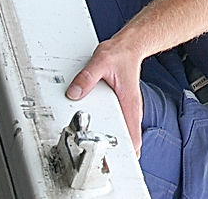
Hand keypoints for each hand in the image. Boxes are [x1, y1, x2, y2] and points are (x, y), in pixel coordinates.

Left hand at [67, 37, 145, 155]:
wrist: (130, 46)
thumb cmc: (120, 54)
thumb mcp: (101, 61)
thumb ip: (87, 77)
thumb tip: (74, 92)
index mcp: (129, 102)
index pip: (133, 135)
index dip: (126, 152)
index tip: (115, 161)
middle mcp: (130, 108)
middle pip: (126, 138)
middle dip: (114, 150)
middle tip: (99, 157)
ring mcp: (126, 107)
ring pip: (122, 131)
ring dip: (111, 139)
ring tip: (95, 146)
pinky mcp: (121, 105)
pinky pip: (117, 122)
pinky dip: (109, 128)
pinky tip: (98, 130)